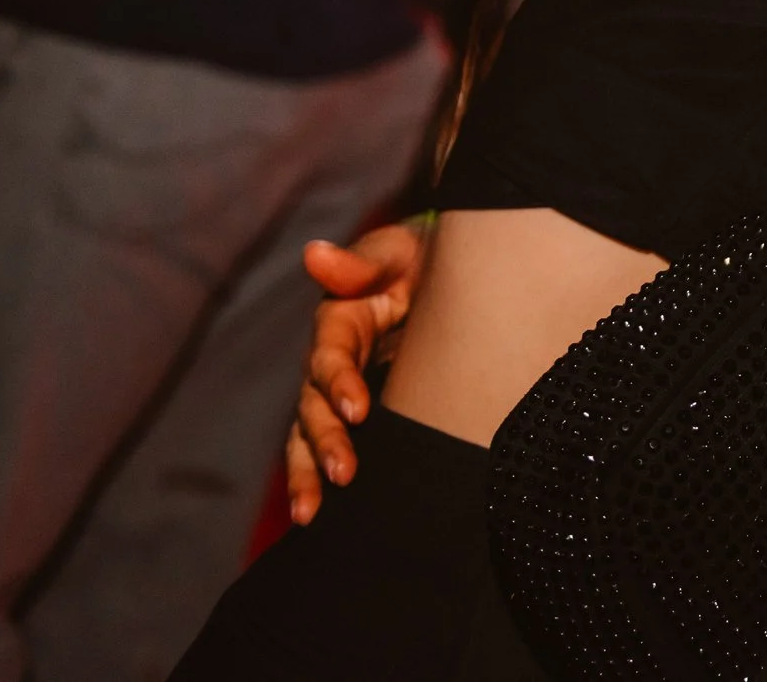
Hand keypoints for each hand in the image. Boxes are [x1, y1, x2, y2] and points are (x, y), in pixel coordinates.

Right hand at [283, 219, 427, 523]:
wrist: (458, 271)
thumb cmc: (423, 256)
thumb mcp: (399, 250)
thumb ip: (360, 262)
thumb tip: (314, 254)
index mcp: (341, 321)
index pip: (330, 357)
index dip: (339, 382)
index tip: (357, 409)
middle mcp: (335, 361)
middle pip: (314, 406)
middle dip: (324, 442)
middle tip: (342, 473)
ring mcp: (347, 390)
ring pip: (312, 436)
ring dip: (309, 473)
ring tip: (310, 513)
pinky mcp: (369, 411)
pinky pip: (338, 447)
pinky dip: (324, 479)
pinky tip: (324, 516)